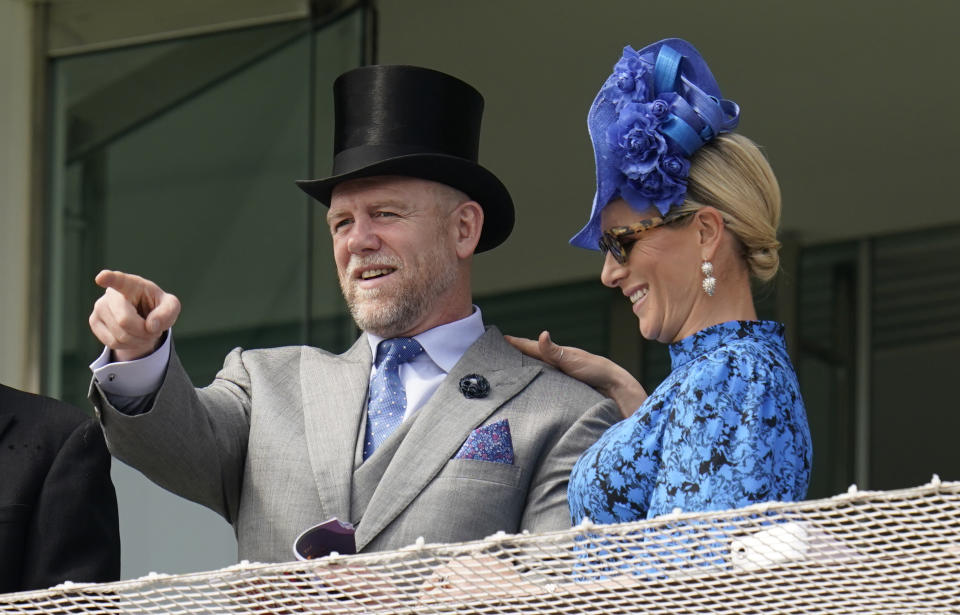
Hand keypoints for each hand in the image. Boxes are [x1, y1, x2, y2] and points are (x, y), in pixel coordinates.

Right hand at [88, 270, 180, 361]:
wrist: (142, 314)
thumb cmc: (156, 306)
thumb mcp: (170, 306)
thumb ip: (168, 312)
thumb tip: (150, 326)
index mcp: (131, 284)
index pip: (118, 280)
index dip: (109, 278)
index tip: (101, 278)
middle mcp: (111, 294)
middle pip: (124, 321)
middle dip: (144, 332)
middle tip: (153, 328)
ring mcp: (99, 307)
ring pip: (119, 336)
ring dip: (139, 340)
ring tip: (145, 332)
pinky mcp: (94, 322)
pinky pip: (113, 343)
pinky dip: (129, 345)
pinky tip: (134, 337)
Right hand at [504, 331, 646, 418]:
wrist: (615, 391)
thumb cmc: (597, 372)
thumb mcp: (573, 360)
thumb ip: (554, 351)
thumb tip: (542, 335)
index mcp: (557, 355)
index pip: (531, 347)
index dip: (516, 344)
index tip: (500, 339)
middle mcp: (557, 365)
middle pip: (532, 360)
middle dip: (516, 358)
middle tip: (498, 357)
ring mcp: (561, 378)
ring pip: (538, 374)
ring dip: (525, 373)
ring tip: (509, 374)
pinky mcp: (565, 391)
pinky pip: (544, 387)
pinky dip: (535, 386)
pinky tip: (529, 392)